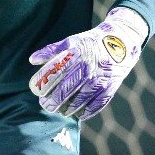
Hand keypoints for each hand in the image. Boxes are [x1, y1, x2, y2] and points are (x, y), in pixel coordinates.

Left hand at [28, 7, 148, 119]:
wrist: (122, 41)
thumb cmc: (91, 42)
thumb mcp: (72, 41)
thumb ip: (52, 51)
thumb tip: (32, 60)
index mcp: (76, 55)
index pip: (53, 72)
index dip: (41, 83)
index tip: (34, 89)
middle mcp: (87, 68)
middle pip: (64, 91)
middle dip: (51, 101)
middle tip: (45, 105)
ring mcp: (99, 80)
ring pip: (78, 102)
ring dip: (66, 109)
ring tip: (60, 110)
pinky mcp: (110, 89)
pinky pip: (94, 107)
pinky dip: (85, 113)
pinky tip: (78, 113)